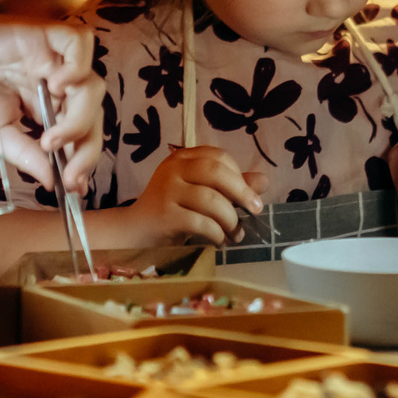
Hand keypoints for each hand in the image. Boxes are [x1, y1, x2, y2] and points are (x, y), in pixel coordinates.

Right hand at [0, 16, 99, 191]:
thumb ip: (27, 155)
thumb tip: (54, 183)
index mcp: (44, 104)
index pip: (79, 130)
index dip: (84, 157)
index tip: (76, 187)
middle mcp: (54, 81)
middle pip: (93, 111)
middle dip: (86, 148)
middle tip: (69, 174)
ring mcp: (52, 57)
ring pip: (91, 84)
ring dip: (79, 119)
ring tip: (50, 137)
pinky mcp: (45, 33)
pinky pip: (80, 42)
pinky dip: (78, 66)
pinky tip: (55, 86)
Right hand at [125, 146, 268, 244]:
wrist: (135, 231)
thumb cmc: (172, 210)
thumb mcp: (201, 193)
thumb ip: (230, 185)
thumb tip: (263, 181)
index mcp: (182, 158)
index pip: (218, 157)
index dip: (239, 175)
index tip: (249, 195)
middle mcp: (173, 169)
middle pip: (216, 172)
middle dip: (242, 193)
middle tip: (255, 211)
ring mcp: (167, 191)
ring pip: (211, 200)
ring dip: (230, 219)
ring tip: (235, 234)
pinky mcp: (165, 215)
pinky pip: (200, 222)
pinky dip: (216, 233)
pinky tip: (219, 240)